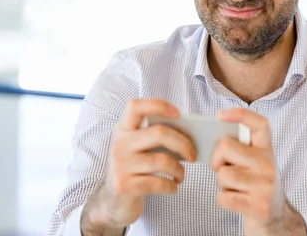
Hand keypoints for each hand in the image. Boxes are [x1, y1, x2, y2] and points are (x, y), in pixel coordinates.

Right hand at [81, 99, 196, 234]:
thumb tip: (187, 134)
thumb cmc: (133, 170)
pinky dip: (172, 186)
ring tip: (180, 175)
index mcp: (123, 129)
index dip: (158, 105)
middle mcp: (120, 144)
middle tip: (193, 155)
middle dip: (183, 144)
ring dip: (179, 170)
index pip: (135, 106)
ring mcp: (121, 165)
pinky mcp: (126, 186)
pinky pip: (159, 183)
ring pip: (163, 161)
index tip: (178, 114)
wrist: (112, 202)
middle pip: (159, 133)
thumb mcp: (137, 149)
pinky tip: (172, 186)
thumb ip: (153, 138)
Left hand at [210, 108, 306, 235]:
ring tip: (235, 188)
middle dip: (216, 159)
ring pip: (222, 175)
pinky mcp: (258, 207)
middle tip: (223, 168)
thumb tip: (210, 139)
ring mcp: (265, 187)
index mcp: (267, 151)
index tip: (220, 115)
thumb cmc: (256, 187)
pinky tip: (236, 201)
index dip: (240, 114)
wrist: (277, 220)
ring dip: (221, 184)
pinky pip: (222, 197)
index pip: (260, 124)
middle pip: (226, 147)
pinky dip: (223, 200)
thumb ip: (241, 150)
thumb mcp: (255, 164)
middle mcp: (269, 166)